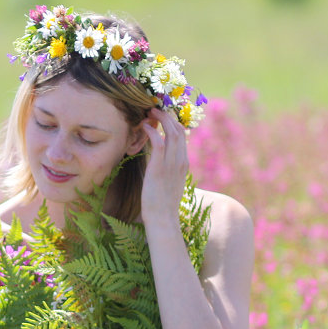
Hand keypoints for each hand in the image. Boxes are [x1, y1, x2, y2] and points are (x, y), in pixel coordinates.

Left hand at [139, 108, 189, 230]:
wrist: (162, 220)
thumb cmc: (161, 205)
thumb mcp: (168, 184)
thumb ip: (167, 171)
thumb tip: (158, 164)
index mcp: (183, 163)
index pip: (182, 135)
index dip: (172, 121)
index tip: (161, 116)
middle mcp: (180, 160)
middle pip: (179, 129)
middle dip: (167, 115)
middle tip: (154, 108)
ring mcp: (171, 164)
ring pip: (171, 132)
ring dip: (160, 118)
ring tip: (149, 112)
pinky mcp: (159, 168)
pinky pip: (158, 142)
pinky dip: (152, 131)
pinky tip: (144, 127)